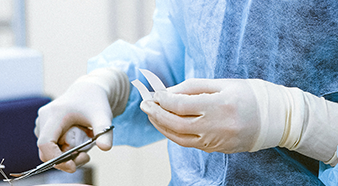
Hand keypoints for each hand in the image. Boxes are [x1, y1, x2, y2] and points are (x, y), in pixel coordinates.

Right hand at [35, 82, 113, 172]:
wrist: (89, 90)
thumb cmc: (95, 102)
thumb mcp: (103, 116)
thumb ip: (104, 132)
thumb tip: (105, 148)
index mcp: (54, 114)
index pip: (45, 143)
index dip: (56, 159)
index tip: (73, 166)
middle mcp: (43, 118)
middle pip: (46, 150)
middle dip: (64, 159)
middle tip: (86, 156)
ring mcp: (42, 123)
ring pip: (48, 149)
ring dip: (64, 155)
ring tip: (85, 146)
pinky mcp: (44, 127)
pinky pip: (50, 145)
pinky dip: (62, 149)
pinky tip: (77, 141)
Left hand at [140, 78, 260, 152]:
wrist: (278, 118)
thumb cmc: (251, 95)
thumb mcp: (223, 84)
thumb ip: (193, 87)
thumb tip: (167, 92)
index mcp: (220, 105)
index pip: (181, 104)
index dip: (163, 99)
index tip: (154, 93)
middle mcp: (217, 126)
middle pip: (176, 123)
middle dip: (156, 113)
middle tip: (144, 104)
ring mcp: (217, 140)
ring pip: (179, 137)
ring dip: (161, 126)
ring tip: (151, 114)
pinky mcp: (218, 148)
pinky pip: (189, 143)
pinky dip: (174, 134)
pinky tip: (167, 124)